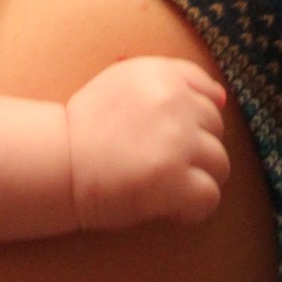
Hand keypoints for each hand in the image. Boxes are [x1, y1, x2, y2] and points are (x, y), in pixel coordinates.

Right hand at [64, 57, 229, 231]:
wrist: (58, 161)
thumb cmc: (87, 126)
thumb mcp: (124, 82)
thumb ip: (170, 80)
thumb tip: (222, 98)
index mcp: (163, 74)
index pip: (208, 93)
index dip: (195, 120)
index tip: (172, 135)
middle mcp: (176, 101)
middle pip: (216, 129)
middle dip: (197, 149)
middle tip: (163, 165)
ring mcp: (178, 141)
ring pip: (220, 163)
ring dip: (199, 178)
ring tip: (167, 187)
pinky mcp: (175, 179)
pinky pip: (211, 196)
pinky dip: (194, 208)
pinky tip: (170, 208)